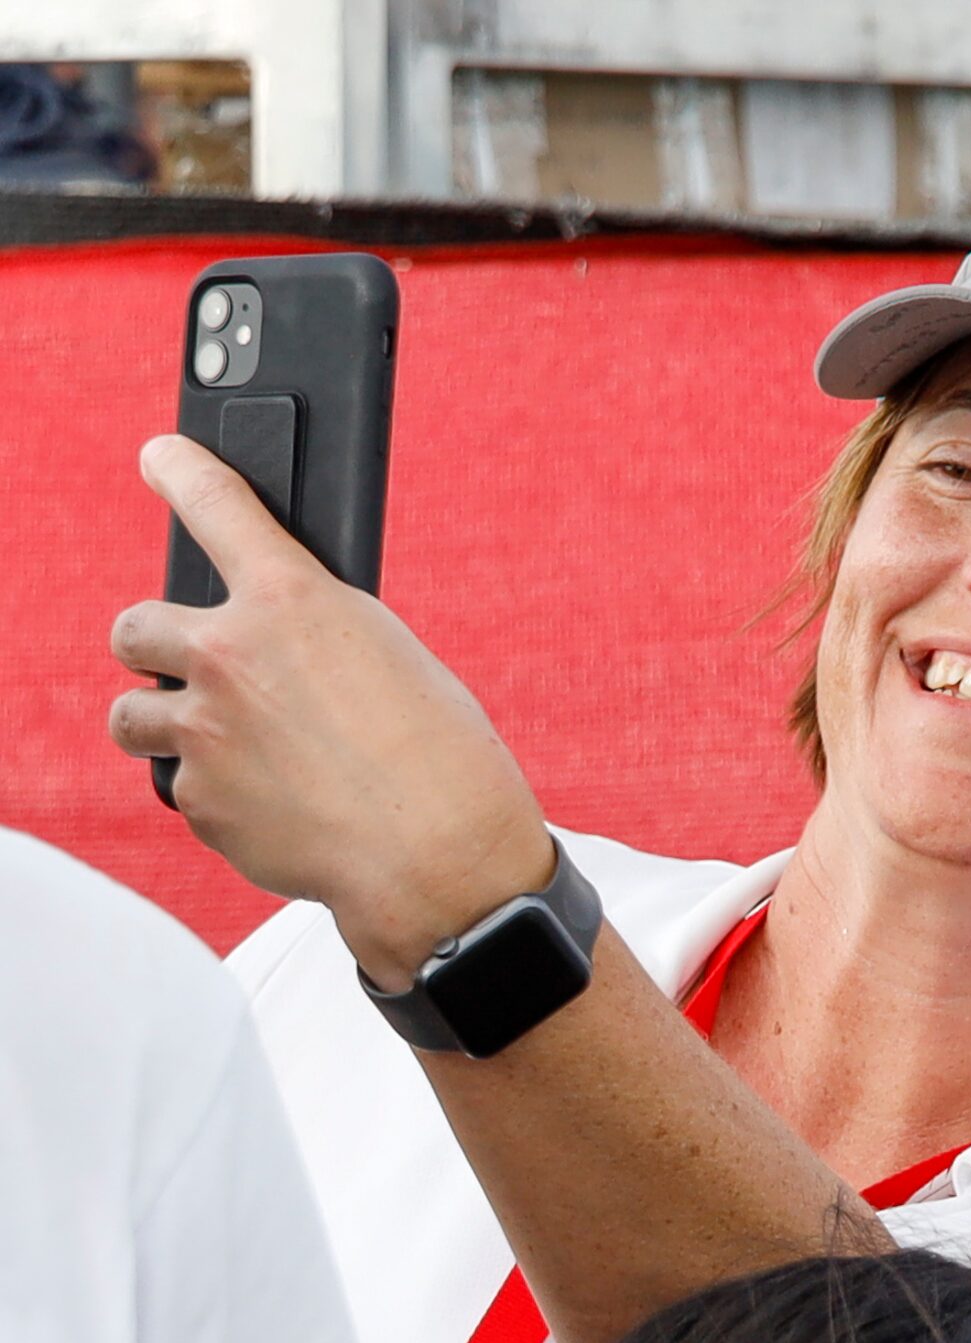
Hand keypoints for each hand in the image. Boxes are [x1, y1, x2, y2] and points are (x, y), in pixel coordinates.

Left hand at [107, 434, 552, 985]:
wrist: (439, 861)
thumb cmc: (442, 761)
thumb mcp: (394, 663)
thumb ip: (312, 640)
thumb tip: (267, 648)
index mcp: (293, 601)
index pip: (218, 506)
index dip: (182, 470)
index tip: (162, 457)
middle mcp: (230, 655)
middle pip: (134, 628)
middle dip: (157, 646)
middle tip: (196, 666)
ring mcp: (203, 732)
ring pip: (133, 716)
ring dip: (170, 727)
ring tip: (234, 750)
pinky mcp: (199, 800)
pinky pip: (182, 788)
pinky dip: (219, 796)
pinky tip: (279, 806)